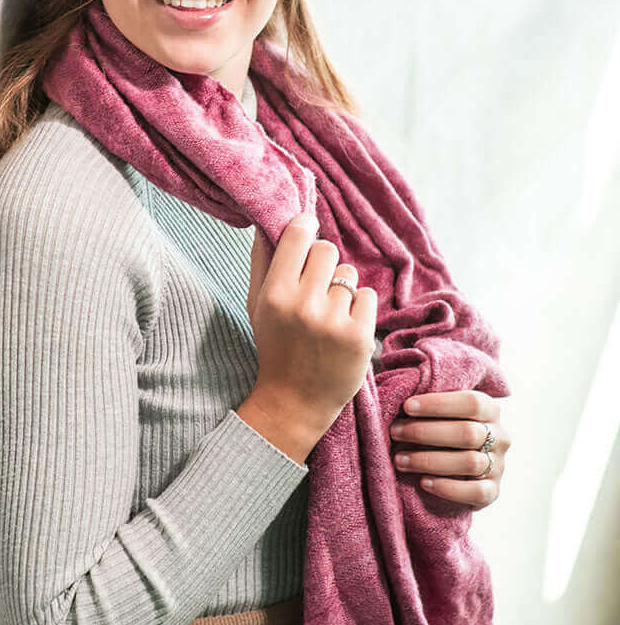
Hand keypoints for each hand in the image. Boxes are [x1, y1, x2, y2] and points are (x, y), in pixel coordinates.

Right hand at [247, 217, 377, 440]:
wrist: (295, 401)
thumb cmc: (275, 347)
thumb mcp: (257, 306)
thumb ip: (261, 262)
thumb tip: (267, 222)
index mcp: (275, 295)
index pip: (299, 236)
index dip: (305, 227)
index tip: (307, 229)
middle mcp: (304, 305)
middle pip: (327, 250)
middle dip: (323, 263)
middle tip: (316, 285)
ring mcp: (334, 321)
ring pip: (348, 274)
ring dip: (341, 289)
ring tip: (328, 314)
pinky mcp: (360, 335)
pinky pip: (368, 296)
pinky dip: (359, 308)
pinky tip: (344, 327)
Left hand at [389, 391, 510, 509]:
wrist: (458, 470)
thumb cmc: (440, 428)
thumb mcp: (441, 411)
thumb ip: (430, 402)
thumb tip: (400, 392)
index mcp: (490, 410)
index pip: (472, 402)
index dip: (439, 404)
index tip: (407, 406)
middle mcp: (500, 437)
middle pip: (468, 433)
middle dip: (426, 432)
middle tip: (395, 432)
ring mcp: (499, 465)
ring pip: (470, 462)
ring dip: (430, 461)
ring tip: (399, 460)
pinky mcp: (493, 491)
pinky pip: (476, 492)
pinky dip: (448, 488)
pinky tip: (424, 482)